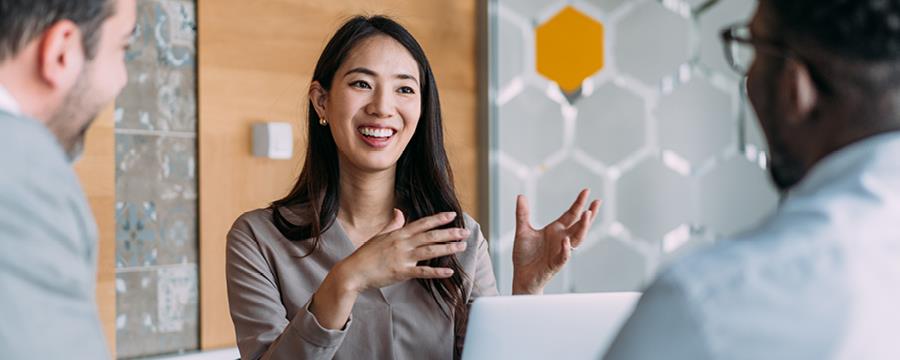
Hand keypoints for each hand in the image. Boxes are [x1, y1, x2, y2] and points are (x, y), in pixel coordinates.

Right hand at [336, 210, 469, 292]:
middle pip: (431, 236)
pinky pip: (422, 271)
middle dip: (449, 232)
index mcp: (398, 234)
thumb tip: (399, 212)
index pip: (423, 223)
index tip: (452, 215)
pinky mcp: (401, 272)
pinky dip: (437, 271)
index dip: (438, 219)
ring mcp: (402, 257)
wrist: (354, 271)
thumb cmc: (365, 254)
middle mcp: (402, 243)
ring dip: (448, 248)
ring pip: (430, 250)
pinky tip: (449, 271)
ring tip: (462, 246)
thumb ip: (392, 224)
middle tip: (465, 231)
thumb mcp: (379, 235)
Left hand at [512, 189, 600, 294]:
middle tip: (596, 202)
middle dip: (588, 214)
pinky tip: (566, 241)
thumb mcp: (522, 231)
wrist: (522, 276)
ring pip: (576, 239)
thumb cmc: (525, 255)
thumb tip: (521, 196)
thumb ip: (523, 214)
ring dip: (582, 228)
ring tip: (587, 215)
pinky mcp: (555, 264)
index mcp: (555, 230)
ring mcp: (560, 251)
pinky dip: (565, 249)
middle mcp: (561, 239)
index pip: (571, 214)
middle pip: (579, 225)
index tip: (587, 191)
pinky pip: (563, 257)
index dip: (579, 203)